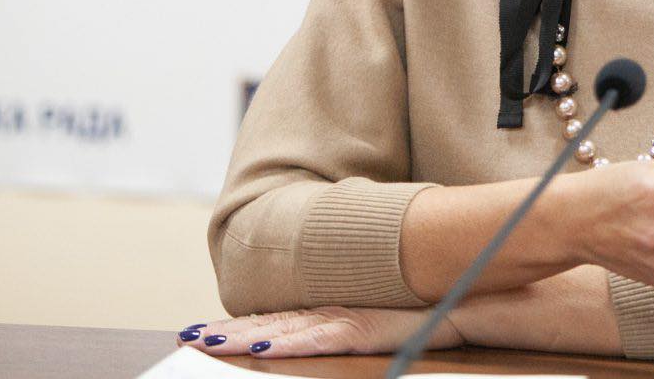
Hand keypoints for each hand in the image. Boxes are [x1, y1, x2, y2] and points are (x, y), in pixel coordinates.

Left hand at [175, 306, 462, 357]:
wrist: (465, 305)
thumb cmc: (426, 319)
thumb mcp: (379, 331)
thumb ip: (349, 331)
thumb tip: (317, 337)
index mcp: (332, 314)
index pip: (276, 321)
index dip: (238, 327)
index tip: (202, 333)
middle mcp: (333, 313)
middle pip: (270, 323)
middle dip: (227, 331)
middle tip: (187, 336)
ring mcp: (348, 319)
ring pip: (285, 329)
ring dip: (245, 336)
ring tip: (208, 341)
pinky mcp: (366, 329)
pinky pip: (321, 337)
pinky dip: (291, 342)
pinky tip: (265, 347)